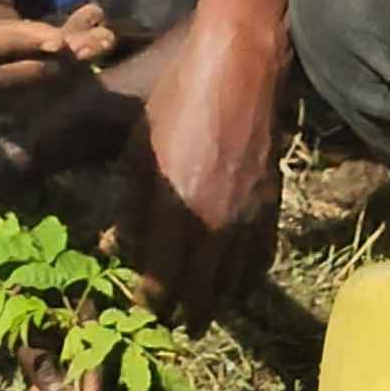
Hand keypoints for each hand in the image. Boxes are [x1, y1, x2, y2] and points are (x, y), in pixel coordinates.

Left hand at [119, 0, 282, 320]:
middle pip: (198, 293)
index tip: (140, 303)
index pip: (161, 278)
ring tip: (198, 313)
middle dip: (181, 313)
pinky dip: (244, 280)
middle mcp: (214, 223)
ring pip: (232, 284)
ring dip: (213, 304)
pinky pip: (260, 260)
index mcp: (175, 208)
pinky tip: (233, 284)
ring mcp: (248, 218)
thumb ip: (130, 207)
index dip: (149, 299)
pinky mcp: (271, 207)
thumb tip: (118, 247)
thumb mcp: (137, 151)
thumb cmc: (175, 101)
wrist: (237, 68)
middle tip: (169, 322)